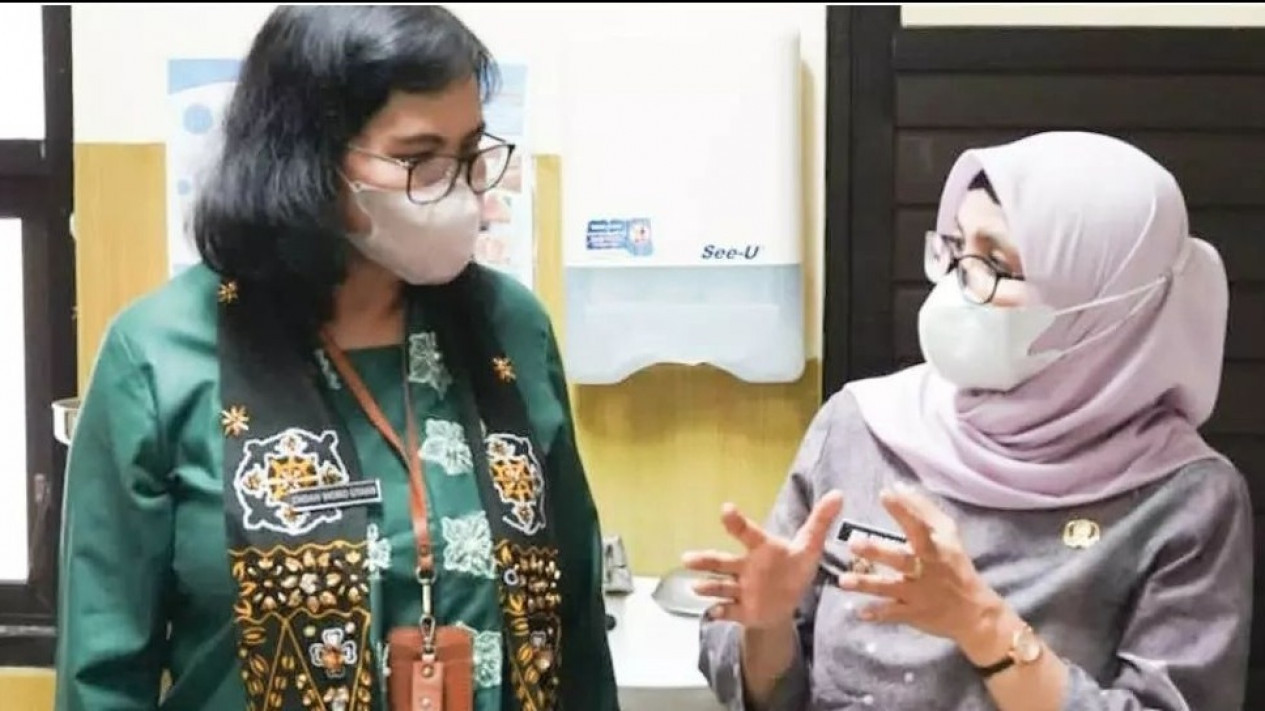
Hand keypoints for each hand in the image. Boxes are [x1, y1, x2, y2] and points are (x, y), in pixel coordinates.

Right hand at [681, 491, 843, 631]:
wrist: (784, 604)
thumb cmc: (793, 568)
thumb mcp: (809, 546)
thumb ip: (820, 521)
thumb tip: (838, 494)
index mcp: (761, 549)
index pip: (747, 534)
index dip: (737, 522)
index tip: (726, 509)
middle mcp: (745, 567)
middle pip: (722, 562)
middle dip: (705, 560)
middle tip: (687, 558)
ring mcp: (741, 590)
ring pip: (720, 586)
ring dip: (708, 587)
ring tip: (695, 588)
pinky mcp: (742, 610)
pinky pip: (728, 611)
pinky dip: (720, 613)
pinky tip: (711, 614)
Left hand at [838, 482, 1006, 660]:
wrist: (974, 612)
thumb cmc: (955, 565)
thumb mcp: (948, 534)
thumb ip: (923, 509)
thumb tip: (898, 485)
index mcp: (934, 547)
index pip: (919, 526)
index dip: (903, 510)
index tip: (884, 494)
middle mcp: (926, 570)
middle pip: (900, 559)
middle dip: (877, 552)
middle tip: (853, 543)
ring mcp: (919, 594)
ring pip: (890, 588)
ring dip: (867, 585)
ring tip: (843, 581)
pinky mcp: (914, 614)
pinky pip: (892, 614)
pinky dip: (876, 614)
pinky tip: (858, 612)